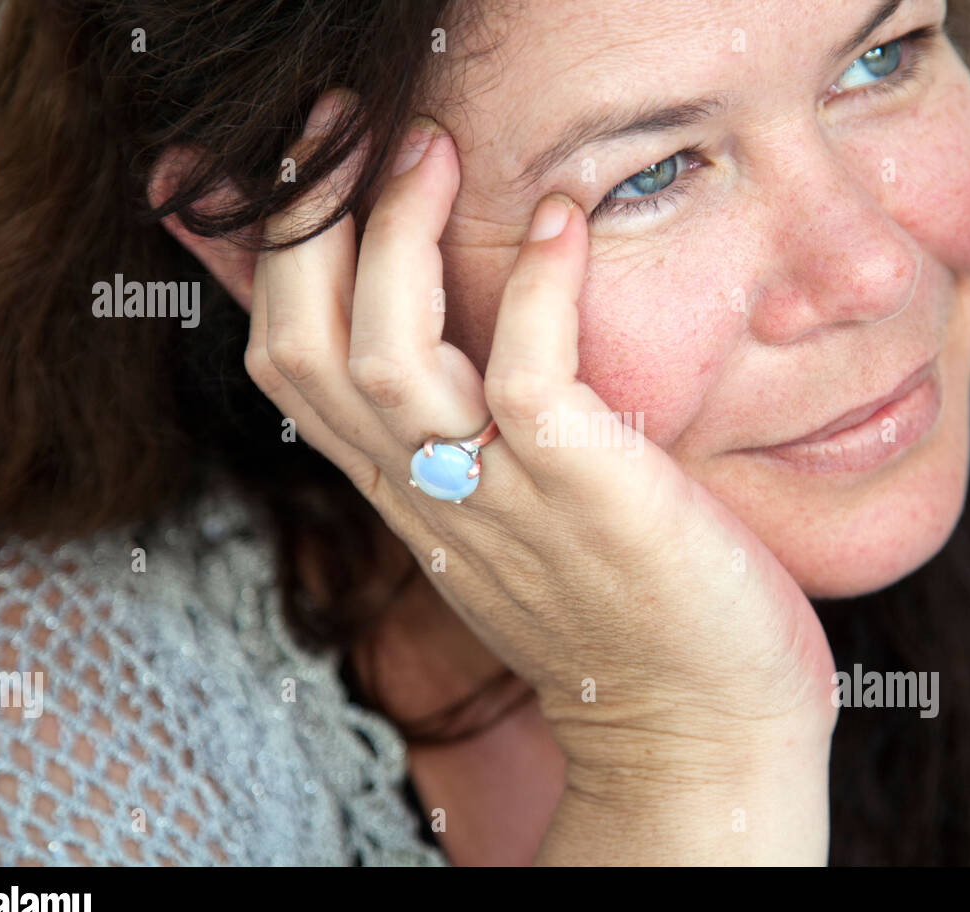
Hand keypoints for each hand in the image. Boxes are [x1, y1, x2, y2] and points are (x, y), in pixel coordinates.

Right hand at [246, 92, 837, 813]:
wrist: (696, 729)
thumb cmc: (616, 607)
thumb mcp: (511, 517)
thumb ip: (464, 437)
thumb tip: (442, 355)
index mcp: (409, 493)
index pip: (288, 366)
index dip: (273, 255)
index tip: (310, 162)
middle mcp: (433, 493)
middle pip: (305, 349)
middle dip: (307, 221)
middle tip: (352, 124)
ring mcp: (503, 496)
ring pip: (386, 357)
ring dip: (397, 233)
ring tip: (434, 148)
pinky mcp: (586, 494)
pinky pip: (525, 374)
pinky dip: (532, 285)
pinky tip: (560, 222)